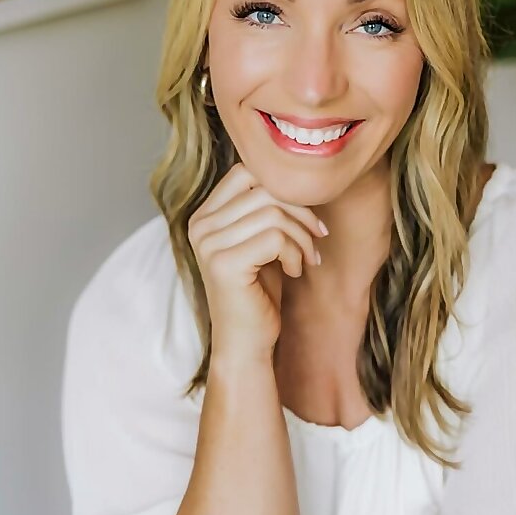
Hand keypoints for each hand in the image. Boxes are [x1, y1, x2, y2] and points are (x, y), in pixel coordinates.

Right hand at [188, 162, 327, 366]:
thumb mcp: (261, 241)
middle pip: (264, 189)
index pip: (246, 172)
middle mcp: (200, 225)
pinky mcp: (224, 263)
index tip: (305, 216)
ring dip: (301, 236)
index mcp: (204, 215)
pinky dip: (295, 252)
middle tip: (316, 239)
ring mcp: (208, 243)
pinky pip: (275, 237)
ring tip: (306, 258)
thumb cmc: (259, 291)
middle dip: (301, 213)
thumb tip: (299, 177)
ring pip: (273, 212)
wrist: (246, 343)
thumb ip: (267, 207)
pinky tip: (295, 271)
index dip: (283, 188)